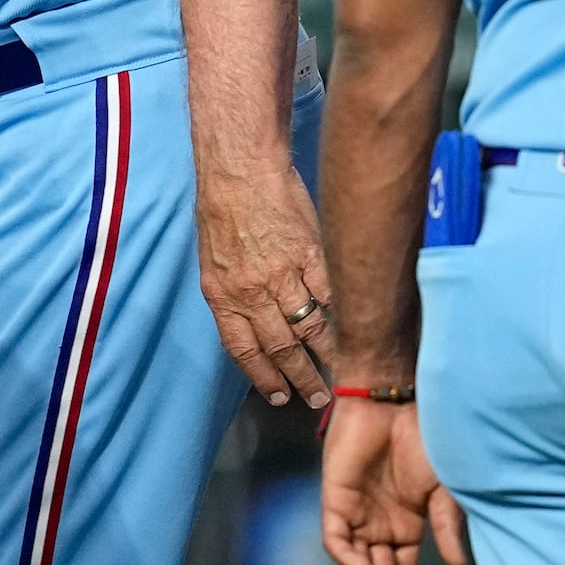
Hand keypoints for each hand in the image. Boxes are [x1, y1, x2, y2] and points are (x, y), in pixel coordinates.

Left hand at [196, 163, 335, 407]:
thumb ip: (235, 294)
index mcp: (222, 294)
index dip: (264, 377)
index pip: (244, 350)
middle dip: (300, 378)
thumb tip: (258, 324)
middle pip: (281, 348)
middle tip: (317, 397)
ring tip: (340, 371)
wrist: (240, 166)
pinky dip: (339, 315)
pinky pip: (329, 296)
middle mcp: (252, 292)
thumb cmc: (223, 207)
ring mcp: (285, 276)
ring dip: (327, 354)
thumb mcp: (214, 258)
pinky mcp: (312, 257)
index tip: (280, 396)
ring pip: (311, 328)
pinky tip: (349, 329)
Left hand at [321, 397, 467, 564]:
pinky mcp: (335, 500)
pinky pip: (335, 539)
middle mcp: (379, 527)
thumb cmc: (425, 441)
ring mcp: (356, 515)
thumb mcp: (444, 491)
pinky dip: (347, 559)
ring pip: (355, 563)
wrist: (395, 404)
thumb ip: (446, 527)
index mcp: (406, 529)